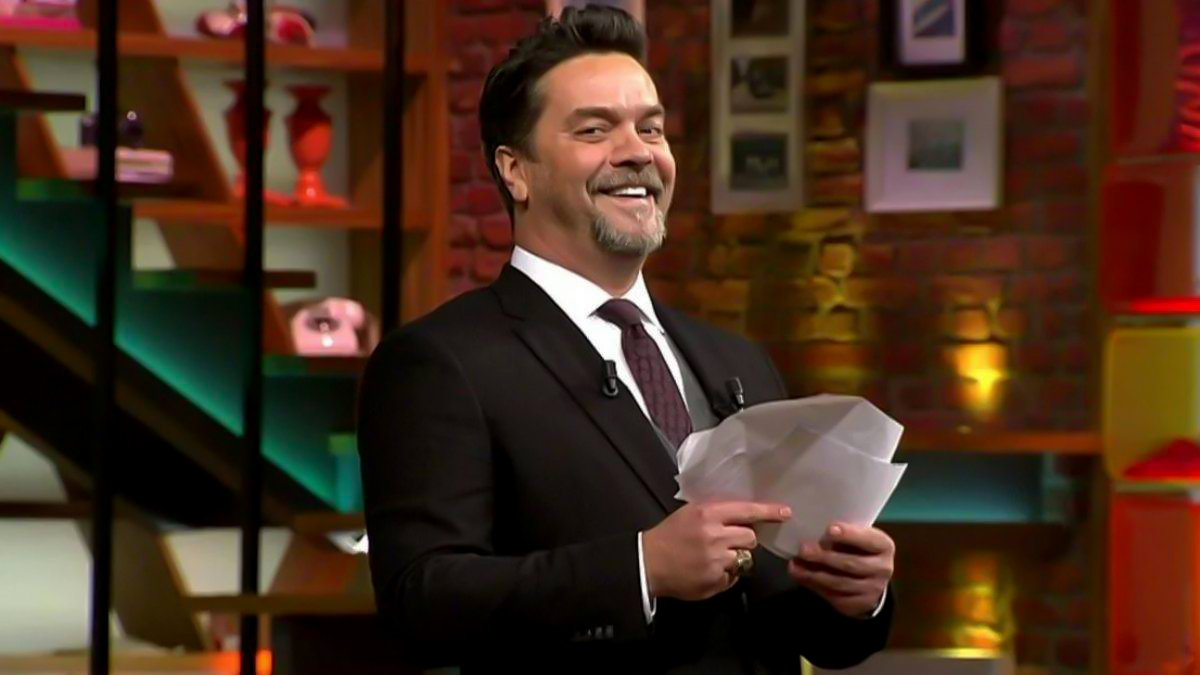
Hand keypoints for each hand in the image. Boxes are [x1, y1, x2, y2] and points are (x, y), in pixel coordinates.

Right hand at [643, 501, 790, 600]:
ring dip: (735, 557)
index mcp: (709, 514)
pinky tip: (708, 570)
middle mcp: (716, 535)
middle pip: (751, 537)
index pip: (747, 511)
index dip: (769, 512)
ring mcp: (717, 560)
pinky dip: (726, 574)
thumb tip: (744, 516)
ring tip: (715, 557)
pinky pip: (734, 576)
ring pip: (745, 558)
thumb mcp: (690, 513)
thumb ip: (717, 513)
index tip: (786, 513)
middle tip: (728, 541)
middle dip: (744, 539)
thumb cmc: (670, 534)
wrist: (649, 563)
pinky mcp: (716, 580)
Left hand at [788, 522, 893, 617]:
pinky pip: (835, 597)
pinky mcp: (859, 605)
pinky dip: (815, 586)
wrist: (869, 577)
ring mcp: (873, 590)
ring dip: (814, 574)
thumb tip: (812, 528)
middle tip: (803, 549)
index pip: (869, 540)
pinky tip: (801, 576)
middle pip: (851, 564)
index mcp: (884, 546)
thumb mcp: (856, 536)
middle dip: (824, 556)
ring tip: (795, 565)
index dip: (850, 535)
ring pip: (840, 583)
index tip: (829, 529)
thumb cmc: (857, 547)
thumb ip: (842, 533)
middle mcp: (883, 569)